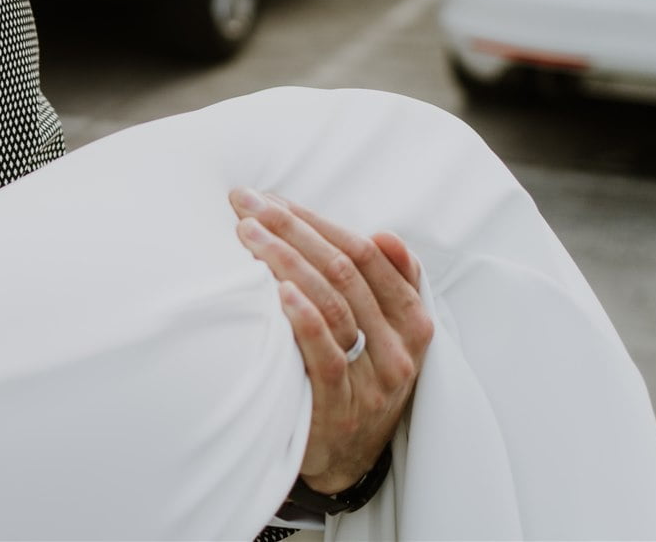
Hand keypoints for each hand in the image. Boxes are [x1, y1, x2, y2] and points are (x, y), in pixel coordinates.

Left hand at [230, 188, 432, 493]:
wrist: (345, 460)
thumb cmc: (356, 381)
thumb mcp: (382, 336)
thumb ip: (386, 286)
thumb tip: (384, 234)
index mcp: (411, 321)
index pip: (365, 254)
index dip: (316, 221)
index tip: (270, 197)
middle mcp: (400, 348)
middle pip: (345, 271)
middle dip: (292, 228)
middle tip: (244, 202)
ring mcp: (373, 380)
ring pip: (333, 305)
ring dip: (286, 260)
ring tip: (246, 233)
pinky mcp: (342, 408)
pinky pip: (326, 356)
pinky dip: (303, 318)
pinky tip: (277, 291)